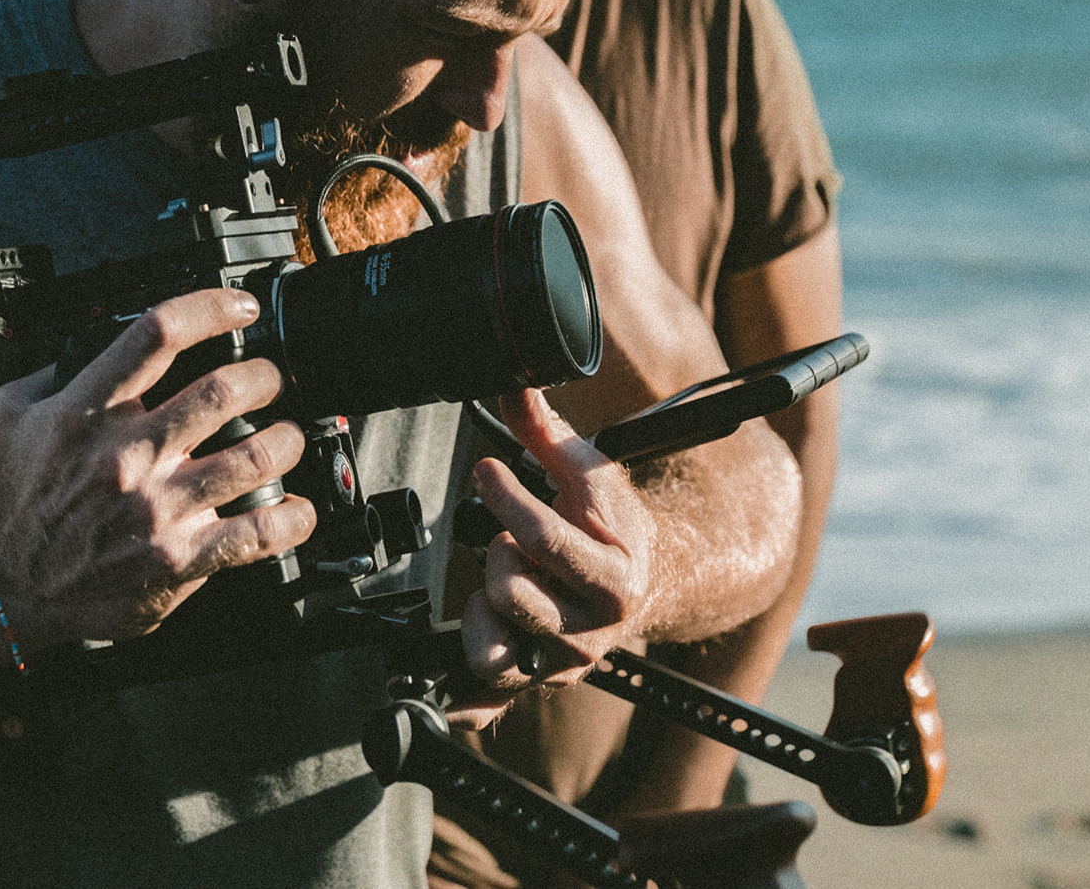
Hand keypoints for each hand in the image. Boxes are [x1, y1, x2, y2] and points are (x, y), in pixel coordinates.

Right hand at [0, 288, 314, 647]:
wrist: (12, 585)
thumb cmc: (18, 500)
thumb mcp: (11, 415)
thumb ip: (52, 368)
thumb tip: (94, 335)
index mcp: (85, 411)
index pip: (158, 335)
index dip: (212, 309)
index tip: (240, 308)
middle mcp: (125, 456)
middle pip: (222, 391)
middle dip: (263, 377)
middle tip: (270, 381)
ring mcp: (154, 509)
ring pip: (252, 457)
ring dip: (285, 440)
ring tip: (286, 437)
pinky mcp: (177, 559)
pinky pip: (255, 535)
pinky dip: (291, 519)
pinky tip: (297, 510)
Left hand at [453, 388, 660, 726]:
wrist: (648, 582)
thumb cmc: (614, 524)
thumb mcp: (588, 471)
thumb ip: (545, 431)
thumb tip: (512, 384)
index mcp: (614, 579)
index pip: (546, 541)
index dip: (507, 499)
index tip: (486, 469)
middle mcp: (591, 633)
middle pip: (511, 594)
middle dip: (499, 556)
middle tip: (509, 541)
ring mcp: (561, 665)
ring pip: (491, 652)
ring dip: (480, 611)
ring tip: (500, 584)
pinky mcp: (535, 684)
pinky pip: (487, 706)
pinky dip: (461, 700)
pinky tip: (441, 685)